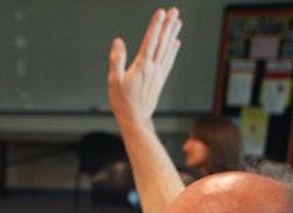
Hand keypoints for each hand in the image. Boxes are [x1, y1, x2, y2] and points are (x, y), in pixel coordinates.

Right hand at [107, 8, 181, 127]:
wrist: (135, 120)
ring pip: (167, 50)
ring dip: (172, 34)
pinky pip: (168, 61)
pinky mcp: (160, 80)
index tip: (161, 13)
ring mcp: (158, 74)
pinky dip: (173, 51)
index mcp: (141, 67)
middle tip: (174, 12)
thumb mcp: (114, 81)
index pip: (150, 41)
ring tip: (178, 22)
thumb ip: (117, 59)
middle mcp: (153, 69)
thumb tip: (118, 42)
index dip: (156, 26)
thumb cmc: (122, 102)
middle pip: (162, 43)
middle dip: (168, 26)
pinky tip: (176, 43)